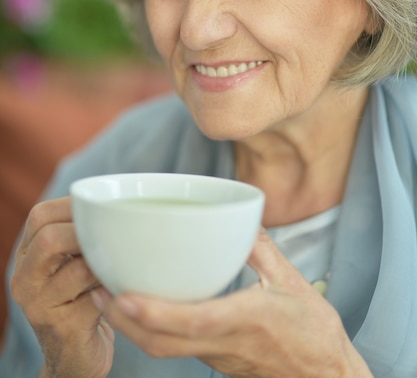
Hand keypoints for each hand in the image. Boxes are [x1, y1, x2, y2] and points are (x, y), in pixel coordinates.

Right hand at [11, 197, 113, 377]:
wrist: (75, 358)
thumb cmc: (83, 298)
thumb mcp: (73, 263)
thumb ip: (82, 235)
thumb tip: (120, 201)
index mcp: (27, 255)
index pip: (41, 215)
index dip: (74, 206)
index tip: (103, 209)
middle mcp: (25, 279)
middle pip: (50, 238)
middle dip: (88, 231)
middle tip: (114, 235)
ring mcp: (40, 306)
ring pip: (76, 269)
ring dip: (107, 262)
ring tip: (123, 260)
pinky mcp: (64, 328)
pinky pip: (94, 299)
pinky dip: (114, 287)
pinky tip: (123, 285)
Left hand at [93, 227, 371, 377]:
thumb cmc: (314, 334)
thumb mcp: (293, 283)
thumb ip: (263, 249)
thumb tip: (240, 218)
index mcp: (248, 319)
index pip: (194, 321)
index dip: (154, 311)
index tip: (121, 294)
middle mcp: (225, 342)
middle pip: (162, 343)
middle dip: (124, 322)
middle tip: (96, 290)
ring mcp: (216, 356)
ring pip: (163, 350)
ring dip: (131, 328)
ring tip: (108, 296)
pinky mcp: (215, 361)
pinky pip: (175, 348)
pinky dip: (150, 330)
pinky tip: (142, 307)